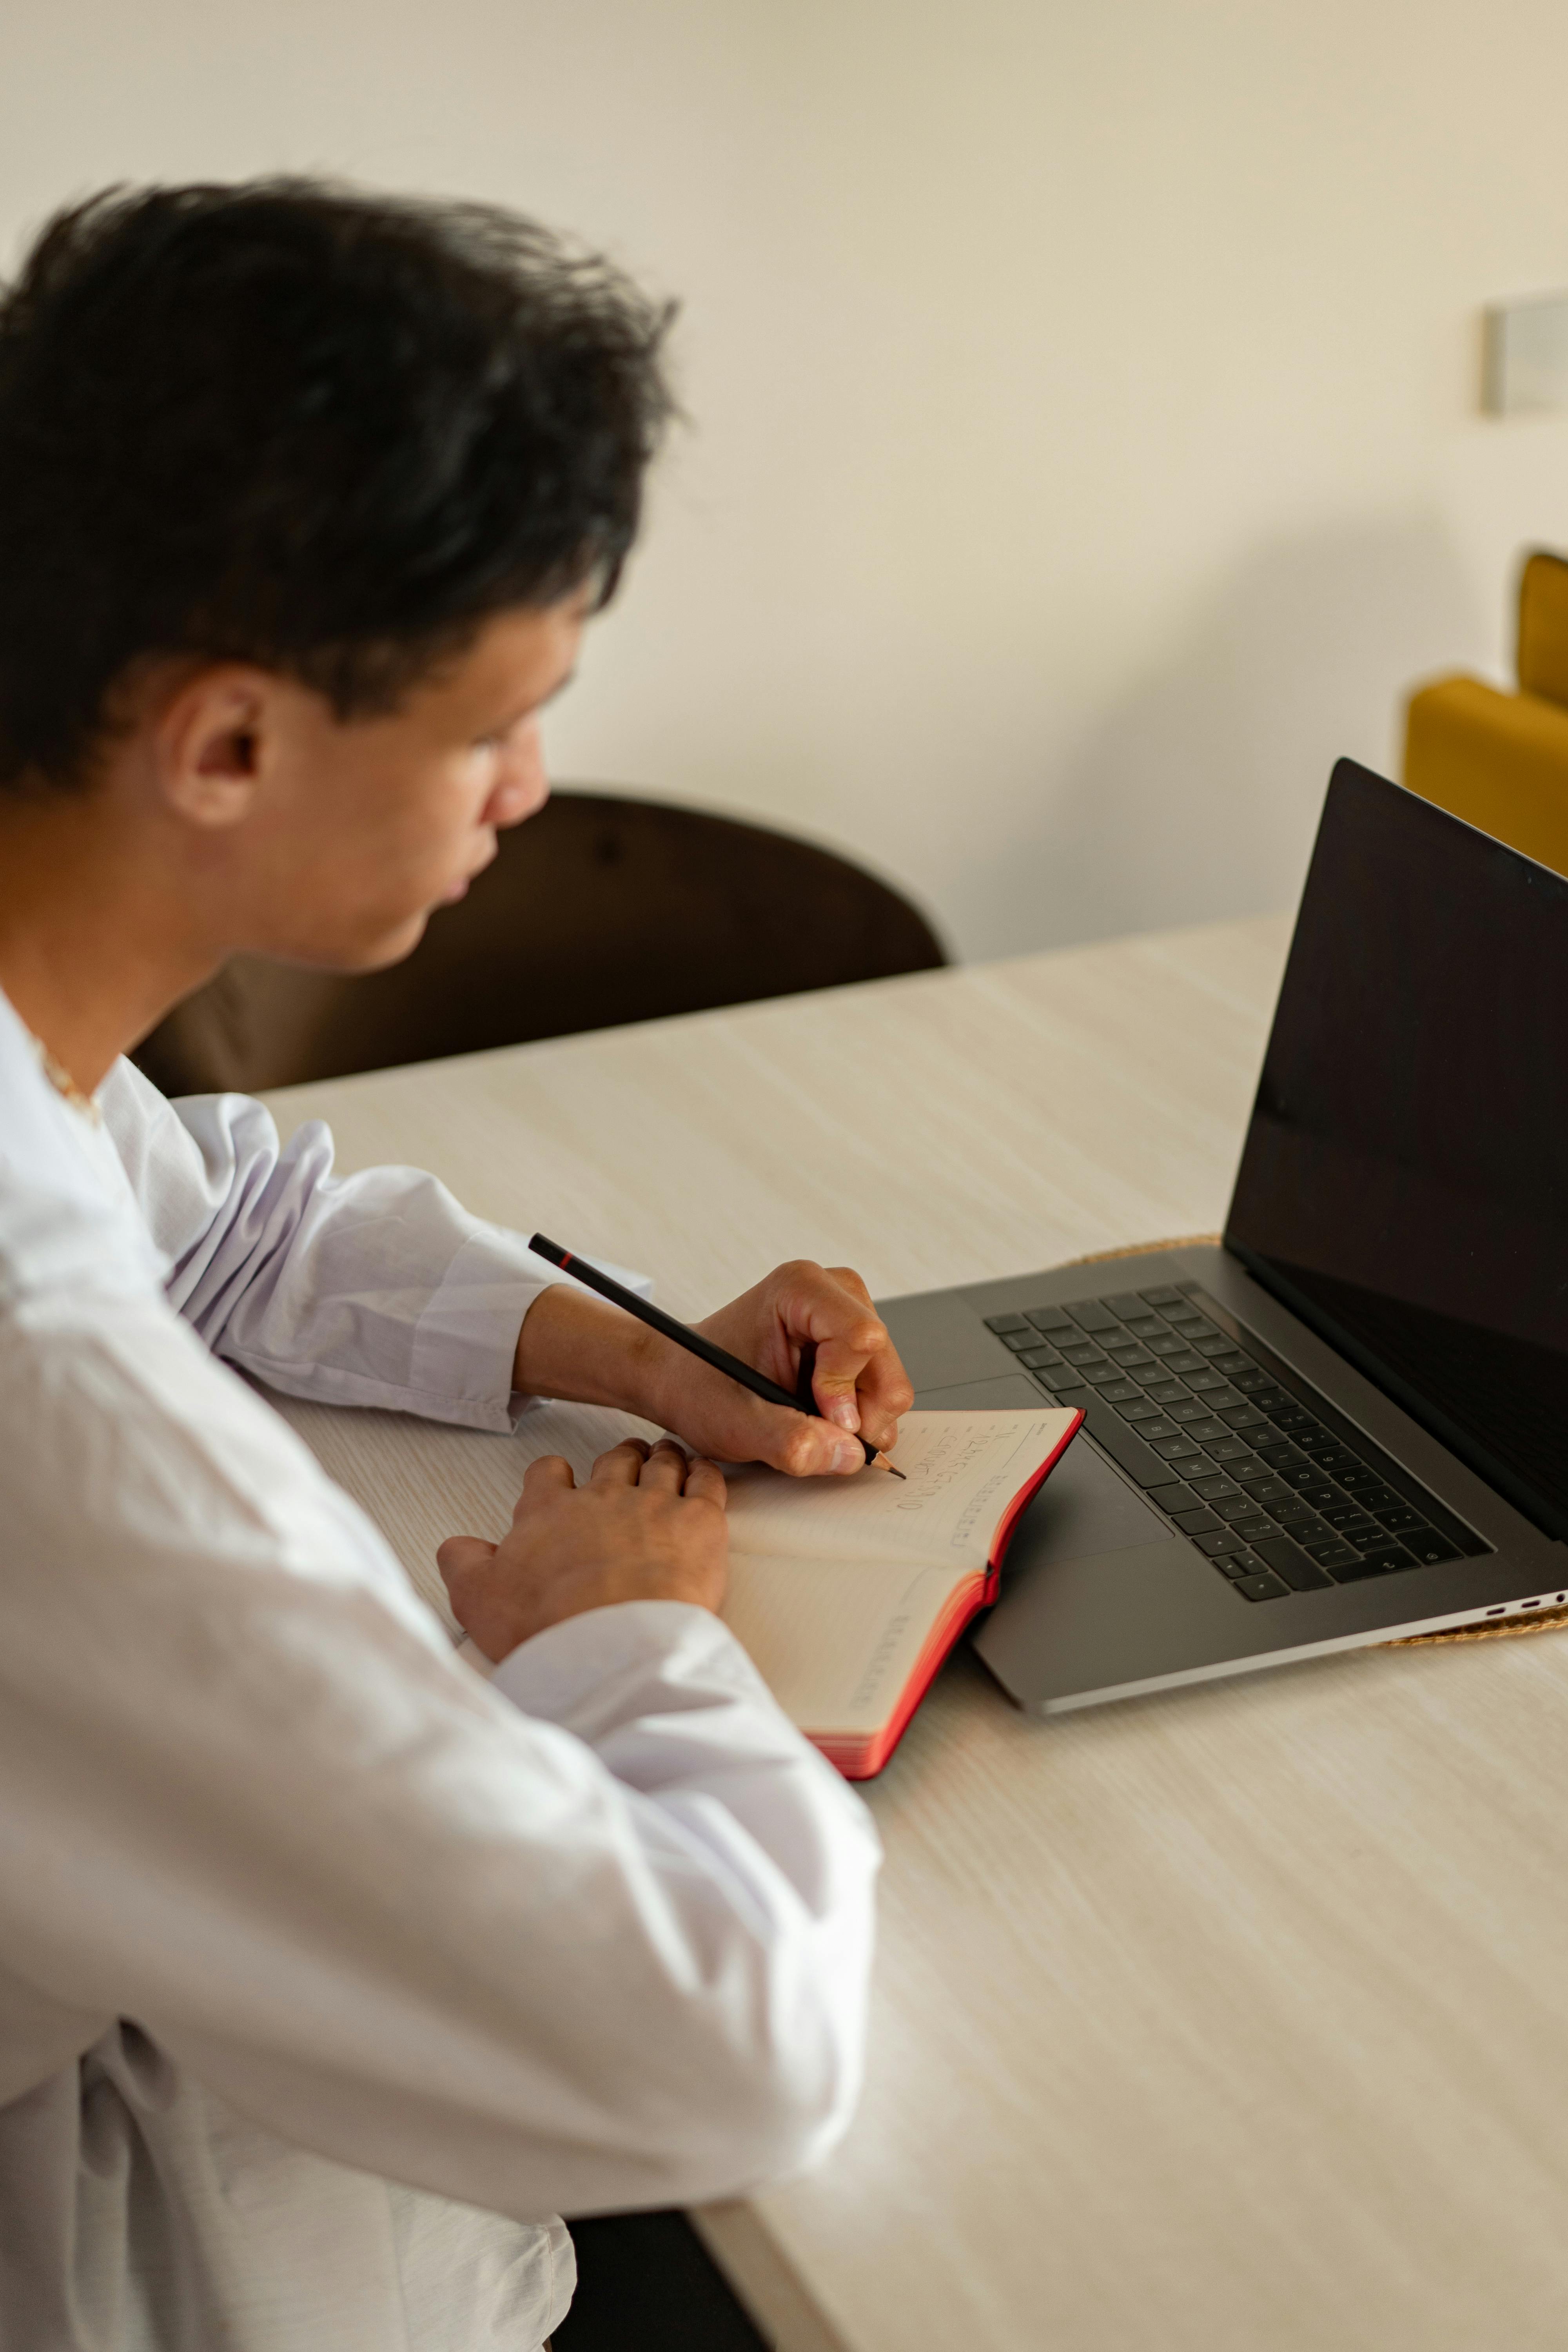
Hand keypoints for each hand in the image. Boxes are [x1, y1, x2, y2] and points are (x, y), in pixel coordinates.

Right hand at [437, 1438, 728, 1663]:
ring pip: (661, 1463)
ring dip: (664, 1458)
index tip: (561, 1479)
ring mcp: (653, 1505)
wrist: (611, 1644)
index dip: (555, 1475)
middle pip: (613, 1461)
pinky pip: (707, 1481)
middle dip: (620, 1459)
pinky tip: (704, 1474)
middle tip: (626, 1462)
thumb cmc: (548, 1625)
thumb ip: (464, 1565)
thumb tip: (456, 1548)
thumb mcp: (478, 1599)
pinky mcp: (699, 1523)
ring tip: (667, 1458)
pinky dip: (705, 1472)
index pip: (548, 1473)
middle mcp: (602, 1497)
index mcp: (549, 1511)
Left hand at [512, 1260, 914, 1478]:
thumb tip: (847, 1455)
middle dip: (860, 1410)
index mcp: (800, 1289)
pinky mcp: (850, 1342)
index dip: (847, 1391)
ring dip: (859, 1416)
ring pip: (888, 1378)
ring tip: (810, 1423)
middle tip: (818, 1433)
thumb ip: (789, 1441)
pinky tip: (819, 1416)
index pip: (862, 1337)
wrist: (678, 1379)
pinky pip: (879, 1386)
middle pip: (884, 1360)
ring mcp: (845, 1315)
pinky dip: (857, 1414)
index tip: (821, 1420)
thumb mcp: (734, 1422)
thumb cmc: (697, 1384)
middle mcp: (831, 1292)